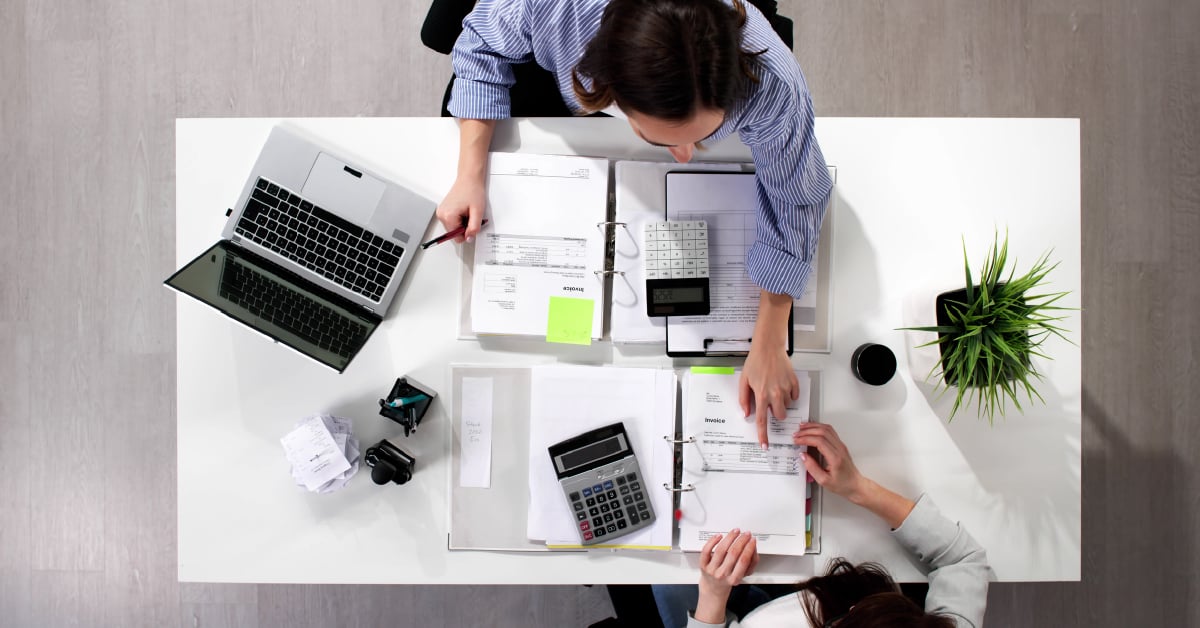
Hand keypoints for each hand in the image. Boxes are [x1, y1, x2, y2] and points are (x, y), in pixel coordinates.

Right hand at [434, 175, 485, 242]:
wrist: (469, 179)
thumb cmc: (472, 191)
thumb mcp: (478, 212)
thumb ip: (474, 228)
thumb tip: (469, 238)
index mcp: (448, 216)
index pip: (456, 238)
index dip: (467, 233)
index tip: (471, 223)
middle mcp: (441, 215)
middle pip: (453, 233)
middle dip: (464, 227)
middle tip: (470, 215)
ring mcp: (441, 212)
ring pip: (453, 228)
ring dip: (461, 223)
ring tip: (466, 211)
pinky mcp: (443, 210)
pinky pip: (451, 221)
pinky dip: (458, 219)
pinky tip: (463, 210)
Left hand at [694, 529, 758, 622]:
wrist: (713, 588)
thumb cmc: (728, 580)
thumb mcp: (742, 576)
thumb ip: (751, 563)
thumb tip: (753, 548)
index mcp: (734, 579)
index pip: (743, 561)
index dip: (749, 548)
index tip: (752, 540)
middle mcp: (722, 574)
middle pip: (733, 553)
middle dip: (742, 540)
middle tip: (746, 534)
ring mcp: (711, 569)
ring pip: (721, 549)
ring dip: (730, 537)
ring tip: (736, 531)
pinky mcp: (703, 564)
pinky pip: (706, 550)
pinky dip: (712, 541)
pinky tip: (719, 535)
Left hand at [739, 342, 798, 447]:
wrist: (768, 347)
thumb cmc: (756, 362)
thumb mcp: (744, 381)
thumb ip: (744, 399)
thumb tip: (746, 413)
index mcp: (761, 395)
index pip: (762, 421)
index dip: (763, 435)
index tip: (764, 445)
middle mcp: (775, 394)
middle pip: (780, 416)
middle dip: (776, 413)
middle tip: (770, 402)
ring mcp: (786, 388)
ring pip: (787, 406)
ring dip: (781, 402)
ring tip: (774, 387)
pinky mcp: (793, 383)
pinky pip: (794, 396)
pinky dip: (789, 394)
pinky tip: (782, 384)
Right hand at [793, 423, 915, 527]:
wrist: (855, 485)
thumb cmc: (842, 485)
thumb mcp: (824, 481)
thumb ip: (812, 468)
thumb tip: (803, 456)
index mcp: (835, 458)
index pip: (819, 441)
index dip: (806, 438)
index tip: (796, 440)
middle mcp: (840, 449)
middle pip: (823, 432)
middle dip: (807, 431)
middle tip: (796, 434)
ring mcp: (841, 445)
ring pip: (827, 429)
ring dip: (813, 426)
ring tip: (802, 427)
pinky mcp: (840, 445)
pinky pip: (830, 431)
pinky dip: (819, 427)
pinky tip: (813, 428)